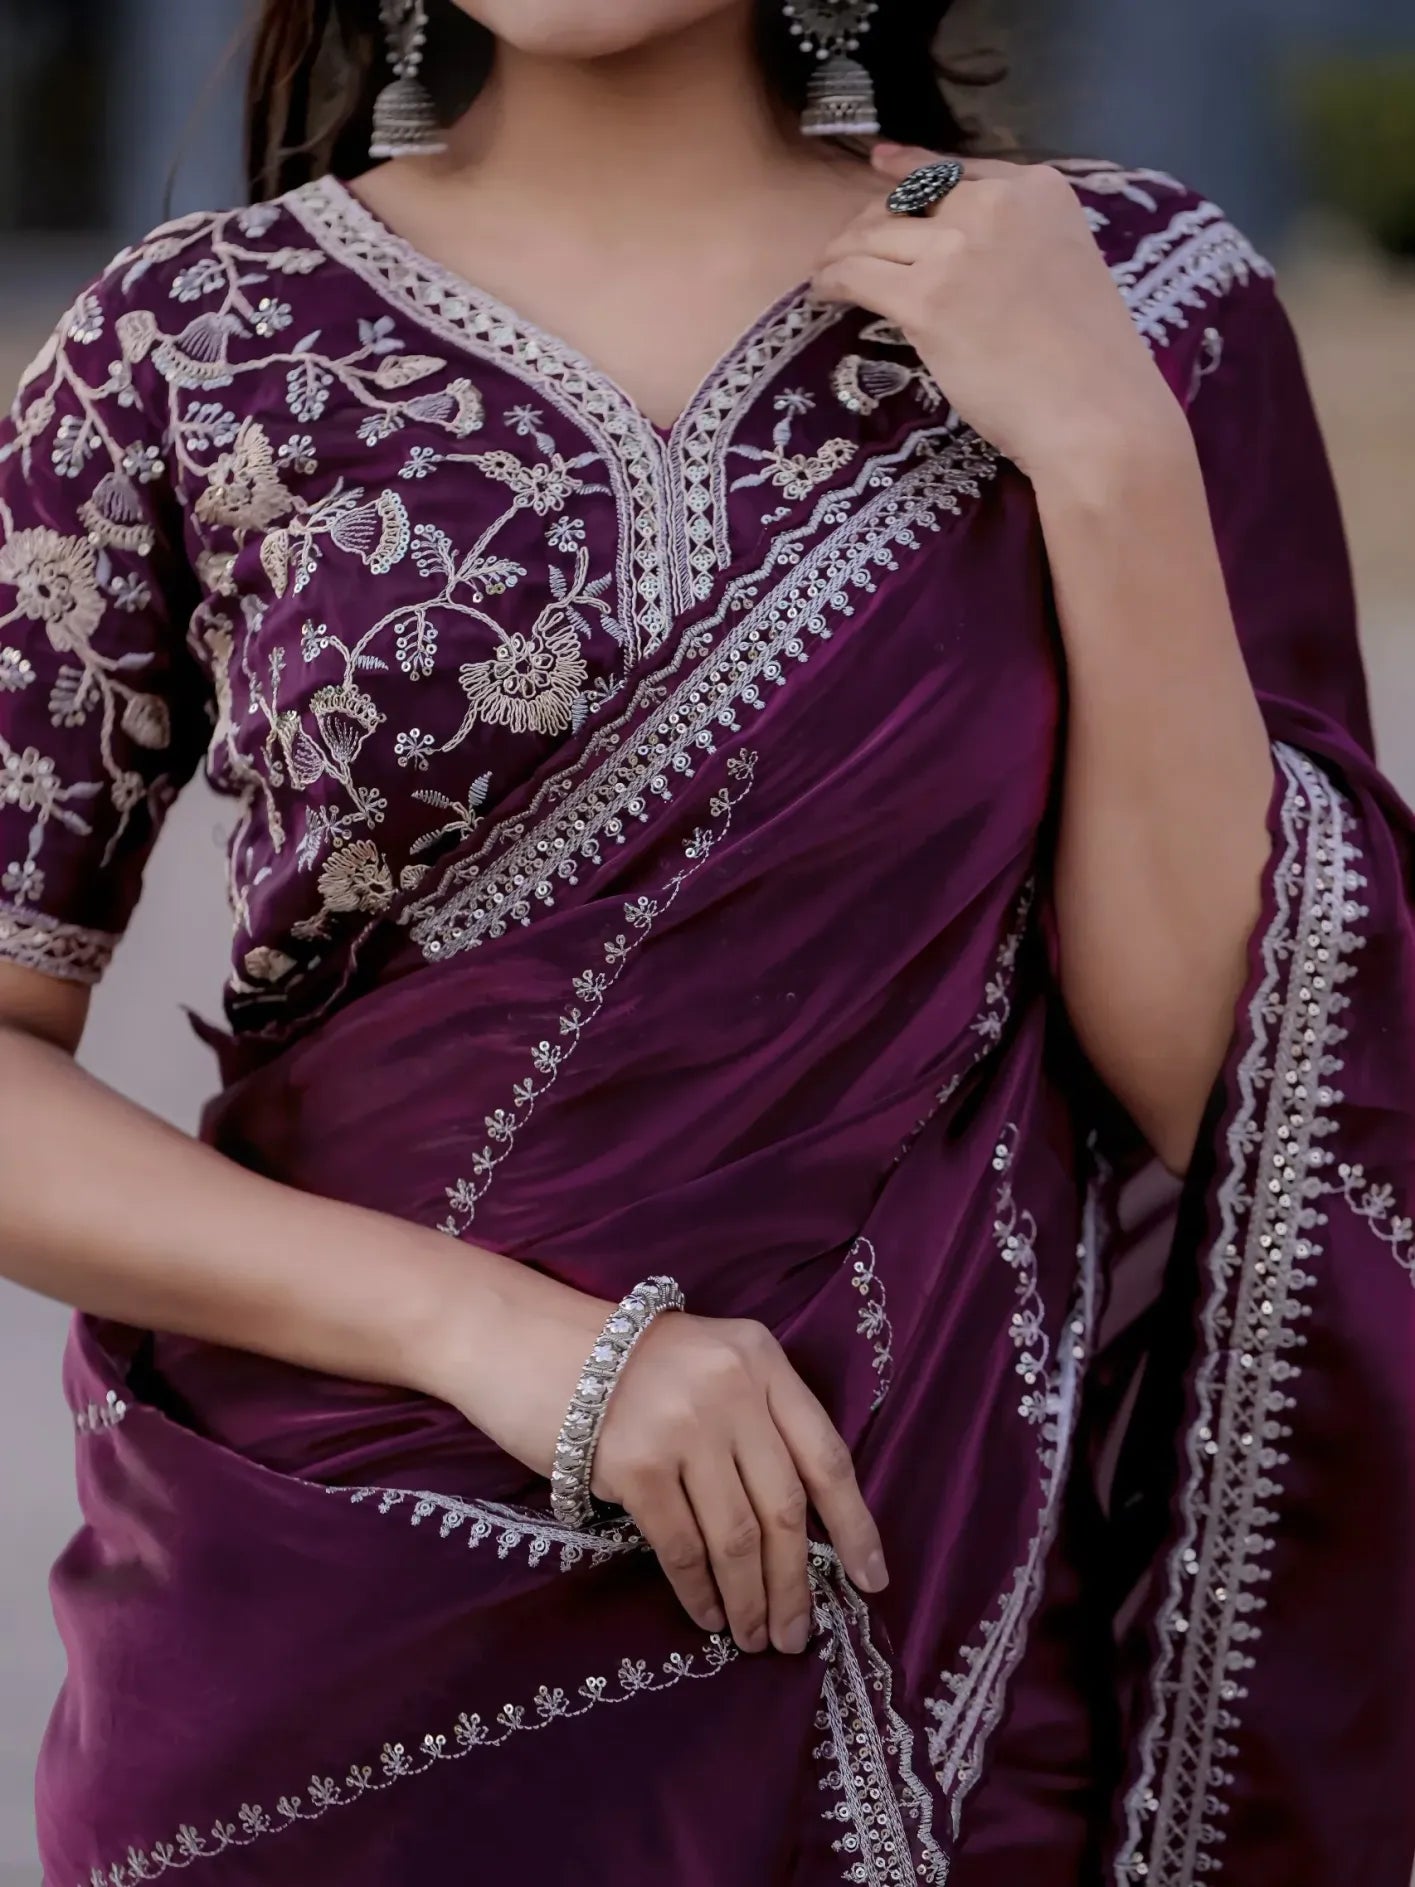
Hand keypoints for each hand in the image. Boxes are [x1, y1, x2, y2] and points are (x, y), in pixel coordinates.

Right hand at [592, 1311, 886, 1654]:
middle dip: (796, 1583)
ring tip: (757, 1638)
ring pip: (738, 1537)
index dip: (855, 1525)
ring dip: (752, 1599)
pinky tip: (708, 1616)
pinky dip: (701, 1592)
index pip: (826, 1453)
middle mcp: (731, 1387)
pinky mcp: (635, 1464)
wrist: (526, 1340)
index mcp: (760, 1358)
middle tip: (797, 1636)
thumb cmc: (624, 1361)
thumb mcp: (709, 1363)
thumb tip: (798, 1525)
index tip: (872, 1581)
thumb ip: (755, 1418)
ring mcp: (684, 1425)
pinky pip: (684, 1547)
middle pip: (784, 1507)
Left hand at [811, 144, 1184, 482]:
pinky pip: (856, 275)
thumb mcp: (1066, 268)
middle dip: (870, 221)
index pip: (954, 168)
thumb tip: (960, 250)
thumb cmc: (1089, 362)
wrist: (1095, 412)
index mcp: (1039, 190)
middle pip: (906, 199)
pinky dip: (832, 281)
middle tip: (847, 246)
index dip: (908, 168)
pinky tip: (823, 292)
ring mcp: (958, 249)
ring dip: (842, 253)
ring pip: (873, 234)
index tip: (880, 164)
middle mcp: (996, 204)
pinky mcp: (926, 298)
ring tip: (827, 271)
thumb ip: (1019, 243)